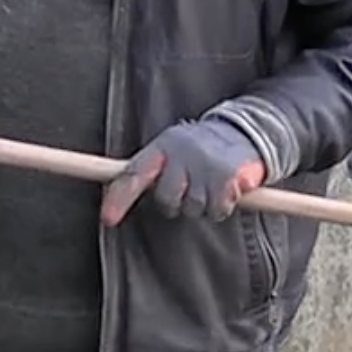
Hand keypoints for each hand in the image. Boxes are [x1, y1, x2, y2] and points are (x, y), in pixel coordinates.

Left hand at [101, 118, 267, 224]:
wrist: (243, 133)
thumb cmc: (196, 149)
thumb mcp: (168, 150)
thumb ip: (145, 172)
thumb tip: (112, 208)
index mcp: (162, 147)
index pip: (134, 174)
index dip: (119, 198)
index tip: (108, 219)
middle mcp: (182, 155)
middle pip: (167, 200)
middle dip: (177, 203)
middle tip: (189, 188)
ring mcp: (205, 166)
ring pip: (194, 209)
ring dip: (203, 204)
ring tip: (210, 184)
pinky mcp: (228, 179)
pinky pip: (217, 210)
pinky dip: (222, 206)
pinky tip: (226, 189)